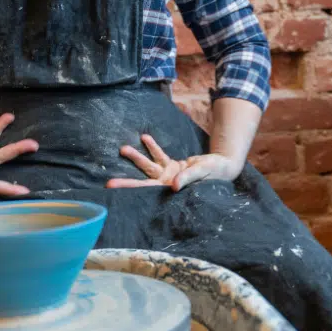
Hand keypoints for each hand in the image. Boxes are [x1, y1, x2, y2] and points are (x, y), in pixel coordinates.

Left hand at [106, 134, 241, 191]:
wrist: (222, 167)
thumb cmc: (214, 173)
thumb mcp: (202, 174)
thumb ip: (187, 178)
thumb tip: (173, 186)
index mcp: (169, 191)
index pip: (146, 192)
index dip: (130, 191)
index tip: (115, 191)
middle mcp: (165, 184)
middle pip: (142, 183)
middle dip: (126, 183)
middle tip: (109, 183)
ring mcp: (168, 175)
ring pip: (148, 166)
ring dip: (136, 157)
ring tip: (123, 149)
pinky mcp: (173, 166)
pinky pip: (160, 155)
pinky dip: (153, 147)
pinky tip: (144, 138)